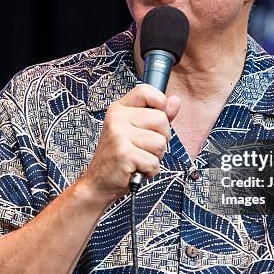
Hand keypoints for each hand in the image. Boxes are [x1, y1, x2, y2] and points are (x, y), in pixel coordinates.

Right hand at [81, 84, 180, 202]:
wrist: (99, 182)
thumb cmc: (119, 157)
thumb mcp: (137, 131)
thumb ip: (157, 114)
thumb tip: (175, 100)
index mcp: (120, 109)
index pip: (146, 91)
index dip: (160, 103)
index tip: (155, 121)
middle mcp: (118, 118)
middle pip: (161, 119)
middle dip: (161, 139)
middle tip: (143, 148)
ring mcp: (119, 135)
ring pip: (161, 142)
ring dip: (155, 157)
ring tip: (138, 159)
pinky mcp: (124, 153)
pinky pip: (154, 162)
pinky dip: (150, 171)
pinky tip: (136, 169)